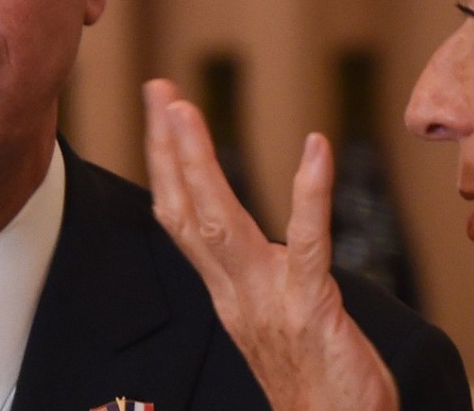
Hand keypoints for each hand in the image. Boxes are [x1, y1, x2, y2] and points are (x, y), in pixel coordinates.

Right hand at [143, 79, 398, 410]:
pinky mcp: (312, 307)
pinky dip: (309, 193)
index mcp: (227, 293)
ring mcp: (268, 300)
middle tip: (159, 91)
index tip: (160, 116)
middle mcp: (235, 293)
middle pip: (187, 211)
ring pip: (222, 222)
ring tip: (186, 110)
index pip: (183, 220)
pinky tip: (315, 149)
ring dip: (199, 162)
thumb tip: (260, 246)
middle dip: (168, 148)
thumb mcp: (272, 325)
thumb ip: (256, 283)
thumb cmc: (315, 384)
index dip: (166, 166)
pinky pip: (308, 243)